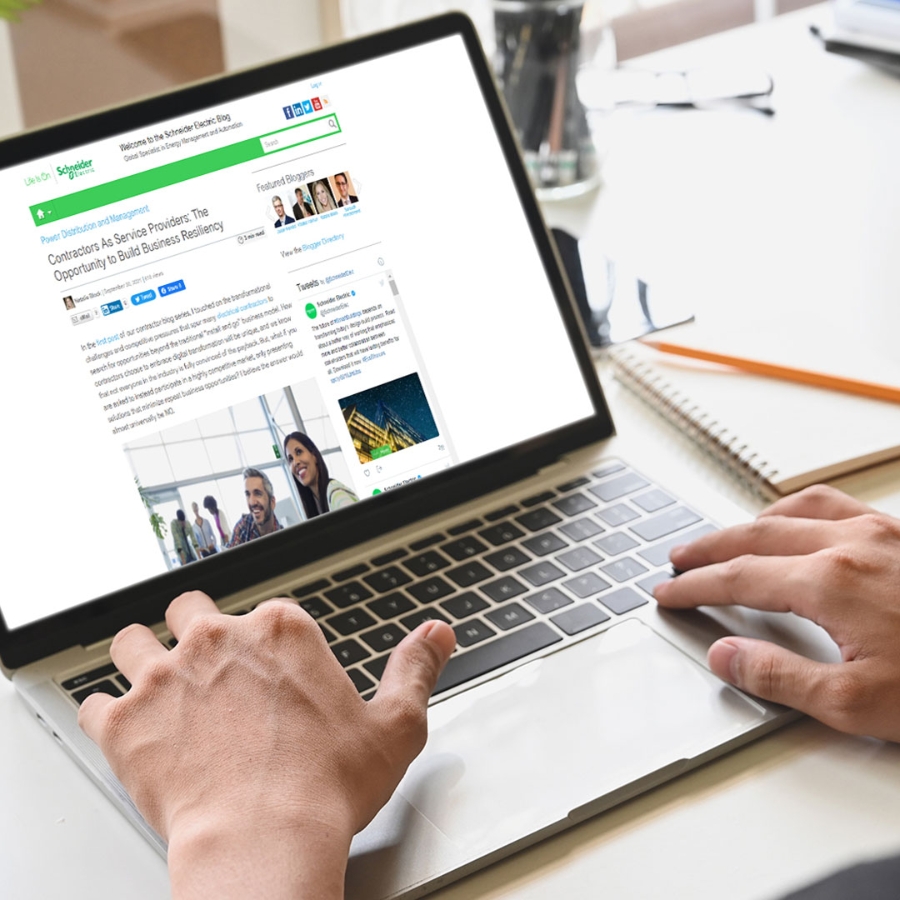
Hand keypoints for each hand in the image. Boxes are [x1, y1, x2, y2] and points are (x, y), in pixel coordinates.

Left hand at [78, 592, 455, 899]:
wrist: (264, 841)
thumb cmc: (326, 787)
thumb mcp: (394, 727)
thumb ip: (416, 669)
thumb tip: (437, 633)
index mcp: (281, 629)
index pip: (262, 610)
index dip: (264, 639)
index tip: (269, 669)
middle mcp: (217, 639)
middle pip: (188, 608)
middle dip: (195, 631)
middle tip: (208, 668)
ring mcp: (164, 677)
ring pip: (131, 642)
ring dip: (140, 658)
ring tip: (154, 684)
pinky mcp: (124, 723)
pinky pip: (94, 702)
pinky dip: (106, 716)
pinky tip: (124, 729)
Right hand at [654, 485, 899, 741]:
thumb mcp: (857, 704)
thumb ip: (779, 676)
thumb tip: (726, 655)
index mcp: (831, 583)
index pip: (738, 577)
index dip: (694, 586)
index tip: (668, 593)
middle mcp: (853, 545)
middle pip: (755, 534)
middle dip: (709, 547)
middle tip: (679, 559)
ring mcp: (884, 532)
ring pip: (796, 509)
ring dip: (752, 522)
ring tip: (730, 537)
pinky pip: (838, 504)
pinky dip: (800, 510)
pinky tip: (802, 524)